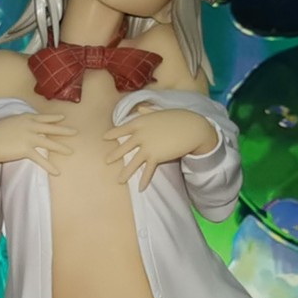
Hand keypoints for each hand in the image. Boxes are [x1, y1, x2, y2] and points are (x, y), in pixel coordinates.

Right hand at [0, 112, 75, 176]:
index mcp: (25, 118)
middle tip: (76, 132)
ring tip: (71, 152)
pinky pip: (40, 159)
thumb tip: (21, 124)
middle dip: (64, 130)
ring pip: (49, 142)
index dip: (54, 118)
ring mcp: (28, 137)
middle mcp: (29, 126)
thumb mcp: (7, 122)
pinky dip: (49, 166)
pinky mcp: (25, 150)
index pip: (43, 117)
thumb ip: (17, 122)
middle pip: (50, 128)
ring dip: (61, 148)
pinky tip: (57, 172)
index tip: (63, 117)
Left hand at [103, 108, 217, 189]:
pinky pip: (148, 171)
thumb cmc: (179, 118)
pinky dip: (144, 180)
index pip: (122, 129)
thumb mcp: (161, 112)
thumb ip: (149, 111)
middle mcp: (140, 134)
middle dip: (114, 155)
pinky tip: (140, 189)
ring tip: (119, 181)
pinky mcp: (156, 157)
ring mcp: (147, 146)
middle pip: (123, 147)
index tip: (104, 137)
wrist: (193, 128)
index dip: (113, 134)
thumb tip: (141, 109)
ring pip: (132, 163)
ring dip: (125, 173)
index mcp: (140, 122)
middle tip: (106, 161)